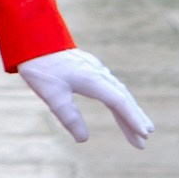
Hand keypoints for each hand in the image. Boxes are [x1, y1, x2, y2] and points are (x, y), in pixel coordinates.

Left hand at [20, 49, 153, 150]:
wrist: (32, 38)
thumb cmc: (41, 68)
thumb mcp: (53, 97)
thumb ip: (70, 118)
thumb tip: (84, 139)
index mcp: (92, 79)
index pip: (118, 102)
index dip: (132, 119)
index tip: (144, 134)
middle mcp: (98, 72)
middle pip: (122, 98)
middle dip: (135, 118)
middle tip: (146, 139)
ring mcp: (94, 68)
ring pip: (118, 91)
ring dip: (129, 110)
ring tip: (139, 128)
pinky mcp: (89, 67)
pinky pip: (110, 85)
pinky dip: (119, 100)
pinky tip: (120, 107)